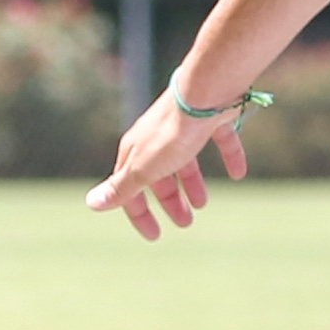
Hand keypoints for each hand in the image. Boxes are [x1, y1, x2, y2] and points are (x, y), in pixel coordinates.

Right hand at [86, 84, 251, 238]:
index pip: (130, 188)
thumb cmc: (172, 134)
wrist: (205, 94)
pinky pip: (220, 140)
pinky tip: (238, 173)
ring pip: (186, 160)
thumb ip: (122, 188)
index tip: (155, 236)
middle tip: (186, 223)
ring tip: (203, 203)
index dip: (140, 213)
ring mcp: (184, 127)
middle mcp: (157, 138)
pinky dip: (229, 158)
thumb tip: (91, 203)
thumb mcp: (144, 169)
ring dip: (193, 184)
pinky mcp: (211, 118)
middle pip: (160, 175)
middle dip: (170, 201)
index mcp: (136, 151)